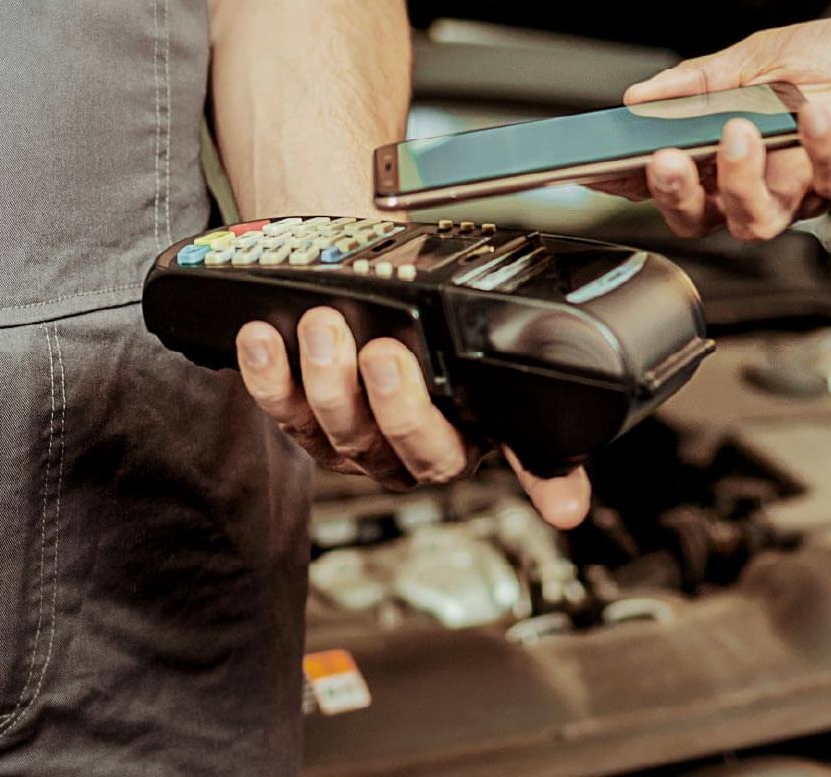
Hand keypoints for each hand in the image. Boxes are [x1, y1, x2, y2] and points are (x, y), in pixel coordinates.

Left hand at [234, 311, 591, 528]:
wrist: (406, 321)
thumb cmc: (461, 360)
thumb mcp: (509, 408)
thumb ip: (541, 454)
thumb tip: (570, 510)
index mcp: (448, 450)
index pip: (433, 448)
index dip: (410, 413)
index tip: (395, 362)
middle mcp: (391, 453)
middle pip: (373, 435)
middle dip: (364, 390)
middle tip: (367, 343)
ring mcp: (342, 439)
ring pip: (323, 422)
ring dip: (316, 375)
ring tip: (320, 324)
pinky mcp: (299, 421)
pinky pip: (277, 405)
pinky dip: (266, 372)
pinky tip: (261, 337)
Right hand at [619, 15, 830, 240]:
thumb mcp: (766, 53)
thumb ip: (706, 77)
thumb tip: (642, 92)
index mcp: (732, 153)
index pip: (674, 178)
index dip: (633, 180)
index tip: (599, 164)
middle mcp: (764, 181)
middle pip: (703, 218)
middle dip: (677, 194)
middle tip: (665, 160)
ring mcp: (807, 190)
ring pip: (756, 219)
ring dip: (741, 179)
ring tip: (742, 130)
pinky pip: (827, 180)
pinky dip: (817, 146)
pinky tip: (813, 113)